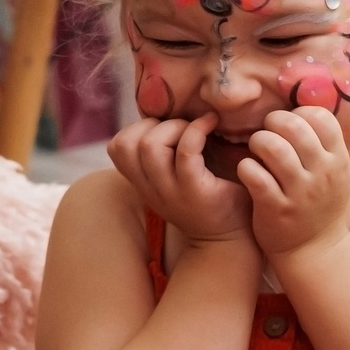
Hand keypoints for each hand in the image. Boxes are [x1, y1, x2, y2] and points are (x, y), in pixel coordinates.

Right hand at [108, 114, 251, 244]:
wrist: (232, 239)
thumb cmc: (211, 199)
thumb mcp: (177, 178)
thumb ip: (165, 154)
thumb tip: (167, 109)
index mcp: (144, 184)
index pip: (117, 147)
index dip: (138, 128)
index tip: (167, 129)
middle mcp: (151, 189)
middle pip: (128, 143)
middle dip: (156, 124)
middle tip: (184, 127)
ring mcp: (171, 191)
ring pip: (150, 146)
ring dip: (175, 126)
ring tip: (197, 128)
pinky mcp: (195, 191)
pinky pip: (185, 151)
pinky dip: (197, 130)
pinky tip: (212, 123)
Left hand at [238, 107, 349, 258]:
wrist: (314, 250)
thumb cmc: (320, 204)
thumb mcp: (336, 173)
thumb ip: (325, 144)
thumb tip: (306, 108)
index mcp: (338, 161)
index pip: (322, 118)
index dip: (300, 114)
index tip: (290, 124)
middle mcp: (322, 175)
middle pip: (295, 127)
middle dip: (274, 122)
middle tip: (267, 132)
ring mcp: (300, 193)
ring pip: (273, 147)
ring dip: (258, 141)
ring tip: (256, 149)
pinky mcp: (276, 208)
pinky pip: (254, 175)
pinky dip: (246, 167)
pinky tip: (248, 171)